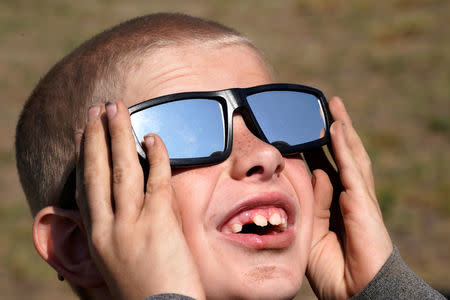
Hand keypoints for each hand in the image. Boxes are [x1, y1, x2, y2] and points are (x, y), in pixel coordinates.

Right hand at [75, 100, 204, 299]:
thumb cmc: (142, 289)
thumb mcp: (115, 260)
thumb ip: (114, 230)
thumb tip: (119, 204)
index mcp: (96, 236)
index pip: (85, 186)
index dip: (82, 156)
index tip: (81, 134)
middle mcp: (108, 226)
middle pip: (97, 170)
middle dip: (97, 136)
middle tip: (98, 108)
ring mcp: (133, 223)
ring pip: (122, 169)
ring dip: (119, 135)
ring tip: (118, 109)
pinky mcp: (160, 223)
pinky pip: (157, 180)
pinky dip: (156, 156)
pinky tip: (153, 137)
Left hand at [306, 97, 392, 298]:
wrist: (355, 293)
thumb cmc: (333, 268)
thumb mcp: (313, 231)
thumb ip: (314, 203)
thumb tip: (316, 174)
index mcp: (336, 203)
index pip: (328, 167)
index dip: (318, 147)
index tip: (304, 129)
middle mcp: (349, 195)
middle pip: (342, 156)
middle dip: (335, 130)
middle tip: (325, 106)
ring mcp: (359, 197)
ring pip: (351, 155)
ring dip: (342, 129)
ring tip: (334, 106)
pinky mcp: (363, 203)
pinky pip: (350, 169)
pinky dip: (344, 147)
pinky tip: (337, 127)